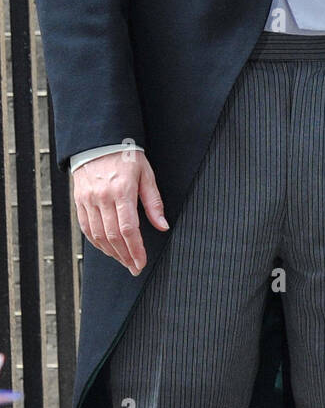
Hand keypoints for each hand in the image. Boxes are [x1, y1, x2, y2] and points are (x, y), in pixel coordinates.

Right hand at [73, 148, 168, 274]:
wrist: (98, 140)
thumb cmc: (126, 155)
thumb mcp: (146, 174)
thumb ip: (153, 202)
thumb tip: (162, 225)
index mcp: (122, 190)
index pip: (128, 229)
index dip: (135, 250)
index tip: (141, 263)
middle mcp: (102, 197)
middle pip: (113, 236)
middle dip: (125, 256)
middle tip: (134, 267)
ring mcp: (88, 200)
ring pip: (98, 235)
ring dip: (111, 252)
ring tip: (123, 260)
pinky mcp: (79, 201)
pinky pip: (86, 228)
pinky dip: (96, 242)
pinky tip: (107, 248)